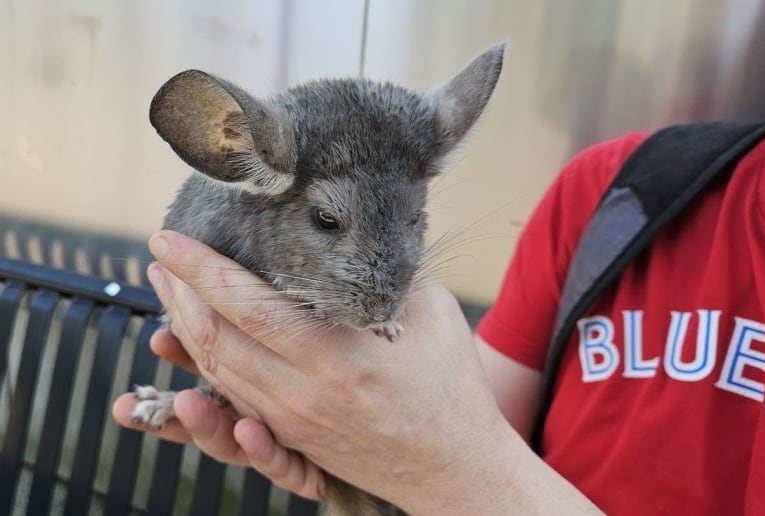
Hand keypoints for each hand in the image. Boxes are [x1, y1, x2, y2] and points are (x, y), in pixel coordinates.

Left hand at [116, 230, 600, 514]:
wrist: (453, 464)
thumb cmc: (449, 383)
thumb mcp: (432, 310)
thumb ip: (389, 266)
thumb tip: (362, 219)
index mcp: (336, 357)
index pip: (245, 306)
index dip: (199, 268)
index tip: (167, 240)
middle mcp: (303, 394)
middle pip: (214, 339)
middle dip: (177, 294)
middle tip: (160, 260)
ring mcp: (291, 422)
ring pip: (214, 372)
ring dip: (183, 329)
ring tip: (170, 292)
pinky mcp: (291, 437)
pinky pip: (232, 398)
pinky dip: (205, 364)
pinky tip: (199, 340)